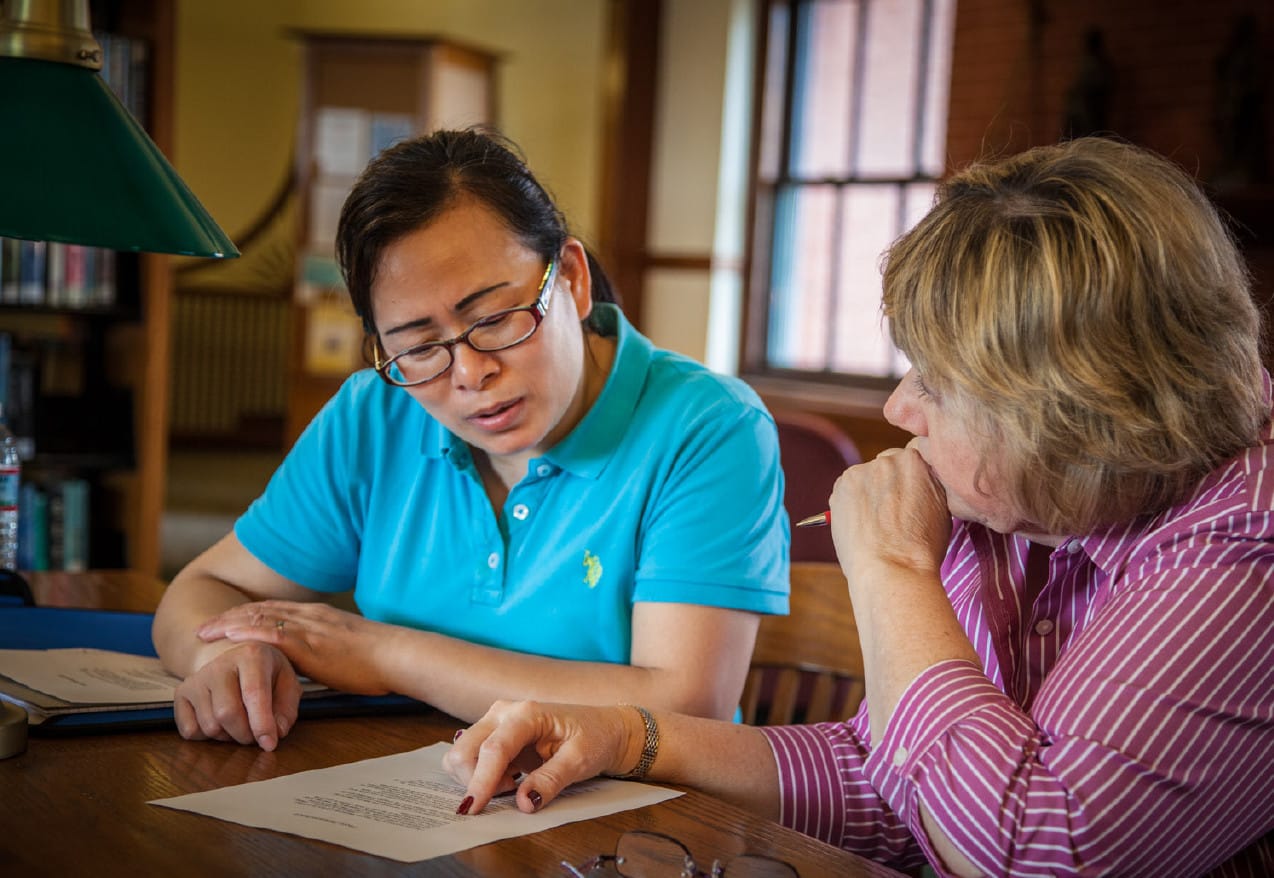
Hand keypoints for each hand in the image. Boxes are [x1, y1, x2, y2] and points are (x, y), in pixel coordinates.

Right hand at [173, 640, 301, 750]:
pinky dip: (207, 737)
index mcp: (251, 656)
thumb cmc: (266, 673)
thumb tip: (278, 733)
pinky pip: (190, 730)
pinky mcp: (181, 693)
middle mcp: (219, 664)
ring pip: (209, 725)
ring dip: (228, 736)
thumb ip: (287, 708)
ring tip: (240, 724)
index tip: (269, 744)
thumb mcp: (287, 683)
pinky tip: (220, 723)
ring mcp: (196, 679)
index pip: (253, 694)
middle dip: (244, 734)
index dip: (262, 724)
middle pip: (226, 713)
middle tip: (255, 736)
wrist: (233, 658)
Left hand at [196, 600, 396, 695]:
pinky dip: (247, 632)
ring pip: (259, 618)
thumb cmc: (378, 659)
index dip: (246, 615)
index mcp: (318, 616)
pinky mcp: (310, 642)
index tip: (225, 622)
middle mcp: (310, 615)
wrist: (396, 655)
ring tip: (205, 632)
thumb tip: (316, 662)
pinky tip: (230, 636)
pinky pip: (272, 633)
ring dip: (229, 623)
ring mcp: (309, 626)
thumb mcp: (347, 648)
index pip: (274, 610)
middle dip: (229, 617)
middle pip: (260, 610)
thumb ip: (327, 650)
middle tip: (204, 627)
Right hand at [442, 700, 636, 815]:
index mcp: (526, 714)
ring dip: (476, 778)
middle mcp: (504, 713)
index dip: (481, 781)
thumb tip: (524, 802)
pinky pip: (471, 759)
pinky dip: (480, 776)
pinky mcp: (494, 735)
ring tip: (511, 783)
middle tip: (509, 790)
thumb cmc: (595, 737)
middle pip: (465, 749)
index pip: (494, 749)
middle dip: (474, 780)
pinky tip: (507, 778)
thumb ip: (551, 780)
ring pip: (462, 754)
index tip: (473, 809)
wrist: (604, 728)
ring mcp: (496, 722)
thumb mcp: (580, 760)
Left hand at [829, 442, 949, 583]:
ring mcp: (861, 471)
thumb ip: (929, 485)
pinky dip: (851, 502)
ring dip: (868, 492)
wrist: (891, 569)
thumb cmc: (921, 548)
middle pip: (886, 466)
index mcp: (917, 461)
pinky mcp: (841, 486)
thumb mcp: (942, 509)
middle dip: (888, 484)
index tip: (907, 498)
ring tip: (875, 524)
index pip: (911, 458)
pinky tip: (860, 524)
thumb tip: (921, 481)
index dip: (909, 480)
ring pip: (865, 478)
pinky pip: (847, 489)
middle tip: (890, 514)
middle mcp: (888, 459)